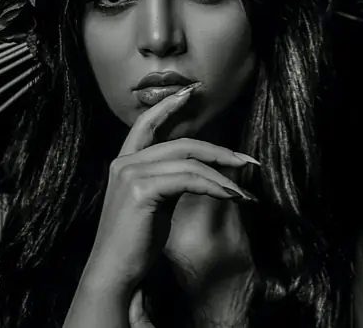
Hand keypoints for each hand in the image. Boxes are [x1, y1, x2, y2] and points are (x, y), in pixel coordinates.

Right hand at [77, 83, 259, 298]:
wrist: (114, 273)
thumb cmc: (136, 244)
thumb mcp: (155, 204)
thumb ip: (170, 181)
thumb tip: (204, 172)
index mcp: (124, 163)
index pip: (146, 123)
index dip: (169, 105)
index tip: (192, 90)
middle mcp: (125, 163)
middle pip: (181, 144)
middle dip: (219, 151)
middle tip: (248, 161)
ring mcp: (131, 174)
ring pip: (188, 160)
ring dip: (223, 174)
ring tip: (246, 191)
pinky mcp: (140, 189)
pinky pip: (188, 178)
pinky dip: (215, 185)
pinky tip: (232, 196)